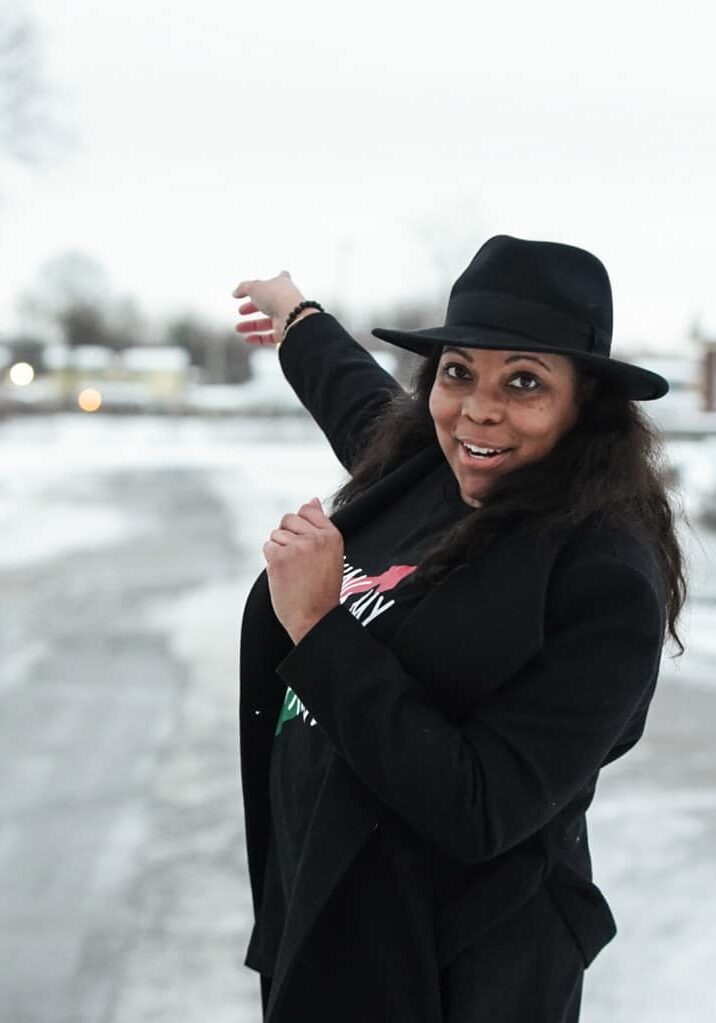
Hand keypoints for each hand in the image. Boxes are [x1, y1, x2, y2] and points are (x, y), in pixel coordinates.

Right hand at [232, 270, 305, 345]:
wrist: (293, 317)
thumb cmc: (278, 298)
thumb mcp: (255, 287)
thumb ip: (243, 288)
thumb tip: (236, 292)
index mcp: (282, 285)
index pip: (279, 278)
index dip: (271, 280)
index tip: (264, 281)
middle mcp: (286, 301)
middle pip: (267, 304)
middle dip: (252, 307)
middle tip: (241, 310)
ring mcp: (286, 317)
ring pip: (266, 322)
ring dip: (251, 325)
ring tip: (239, 328)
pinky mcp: (285, 332)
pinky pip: (270, 336)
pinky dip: (258, 338)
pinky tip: (247, 338)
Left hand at [263, 497, 343, 643]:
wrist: (315, 618)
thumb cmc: (322, 590)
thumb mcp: (331, 554)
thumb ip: (320, 526)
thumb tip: (312, 500)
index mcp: (332, 536)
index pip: (307, 511)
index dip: (301, 527)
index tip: (305, 546)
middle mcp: (316, 538)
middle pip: (288, 519)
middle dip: (287, 536)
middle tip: (298, 561)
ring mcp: (297, 547)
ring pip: (276, 534)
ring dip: (279, 550)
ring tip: (293, 570)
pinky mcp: (279, 558)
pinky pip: (268, 547)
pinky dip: (272, 560)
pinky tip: (284, 574)